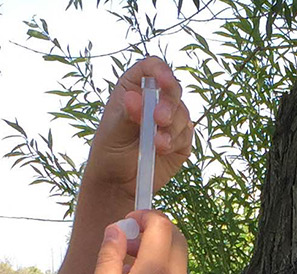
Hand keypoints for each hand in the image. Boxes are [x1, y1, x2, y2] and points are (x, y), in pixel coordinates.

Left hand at [83, 57, 193, 199]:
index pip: (151, 68)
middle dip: (169, 104)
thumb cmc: (110, 151)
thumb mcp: (114, 131)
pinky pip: (186, 135)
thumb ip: (127, 114)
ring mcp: (171, 120)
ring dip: (171, 128)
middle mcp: (155, 100)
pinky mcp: (180, 140)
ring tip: (156, 144)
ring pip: (183, 114)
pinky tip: (162, 150)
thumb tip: (133, 98)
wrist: (117, 182)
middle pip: (172, 89)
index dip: (160, 70)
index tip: (163, 80)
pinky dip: (176, 141)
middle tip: (160, 120)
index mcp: (134, 88)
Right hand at [85, 210, 191, 273]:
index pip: (162, 225)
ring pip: (178, 263)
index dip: (144, 217)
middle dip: (154, 232)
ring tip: (127, 271)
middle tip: (126, 244)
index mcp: (155, 272)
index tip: (126, 223)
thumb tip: (117, 230)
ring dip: (158, 255)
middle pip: (177, 240)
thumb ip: (109, 256)